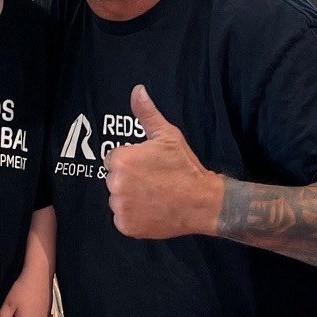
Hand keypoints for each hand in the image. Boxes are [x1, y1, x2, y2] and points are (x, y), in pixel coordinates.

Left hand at [105, 85, 223, 239]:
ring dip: (130, 199)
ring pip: (117, 200)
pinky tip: (152, 210)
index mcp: (121, 159)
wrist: (202, 202)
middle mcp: (115, 184)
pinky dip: (134, 217)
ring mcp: (120, 207)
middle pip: (114, 179)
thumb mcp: (167, 135)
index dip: (132, 162)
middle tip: (154, 182)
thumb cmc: (185, 167)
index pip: (113, 159)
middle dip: (129, 180)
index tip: (149, 167)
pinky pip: (122, 219)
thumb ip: (147, 113)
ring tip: (154, 196)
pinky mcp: (126, 226)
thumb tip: (137, 90)